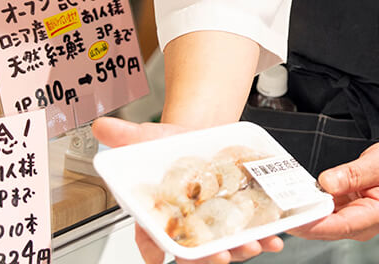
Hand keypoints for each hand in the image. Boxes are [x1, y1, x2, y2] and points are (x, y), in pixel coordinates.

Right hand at [91, 117, 285, 263]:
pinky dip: (264, 236)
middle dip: (207, 258)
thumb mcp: (149, 138)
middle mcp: (184, 225)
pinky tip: (276, 236)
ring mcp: (212, 225)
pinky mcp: (236, 218)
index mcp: (156, 214)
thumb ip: (127, 137)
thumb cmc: (169, 146)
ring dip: (240, 250)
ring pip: (223, 247)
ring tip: (256, 245)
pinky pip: (249, 233)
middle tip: (221, 257)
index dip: (156, 251)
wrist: (200, 136)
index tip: (163, 258)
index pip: (150, 240)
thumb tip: (103, 127)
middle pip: (193, 252)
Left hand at [289, 141, 378, 241]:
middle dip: (303, 218)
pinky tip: (302, 193)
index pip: (337, 226)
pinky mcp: (348, 212)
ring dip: (307, 210)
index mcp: (374, 216)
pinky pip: (327, 210)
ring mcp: (354, 220)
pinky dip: (315, 203)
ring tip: (286, 198)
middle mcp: (362, 224)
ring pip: (323, 220)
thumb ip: (351, 174)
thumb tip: (326, 182)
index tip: (293, 217)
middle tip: (279, 207)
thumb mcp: (378, 163)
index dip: (313, 223)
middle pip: (325, 227)